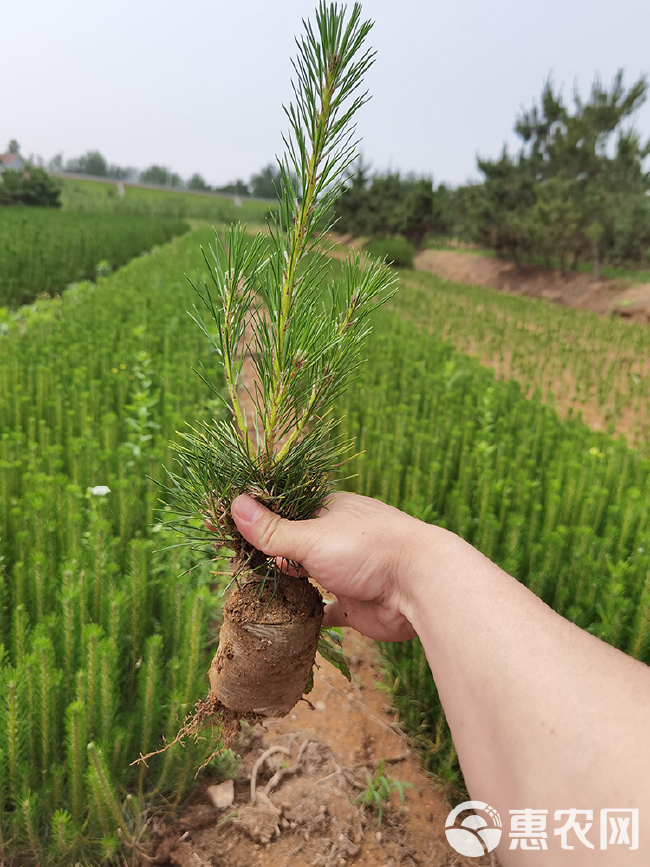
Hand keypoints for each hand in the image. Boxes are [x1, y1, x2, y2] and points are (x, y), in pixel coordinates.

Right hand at [230, 491, 423, 641]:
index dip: (262, 522)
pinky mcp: (356, 603)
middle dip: (274, 556)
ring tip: (255, 593)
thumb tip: (233, 504)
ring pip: (312, 576)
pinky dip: (310, 615)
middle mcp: (340, 538)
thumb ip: (272, 529)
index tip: (233, 536)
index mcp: (332, 511)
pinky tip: (288, 621)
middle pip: (299, 545)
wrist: (420, 586)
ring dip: (290, 584)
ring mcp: (349, 571)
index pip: (289, 511)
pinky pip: (327, 610)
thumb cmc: (367, 550)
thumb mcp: (310, 537)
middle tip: (239, 568)